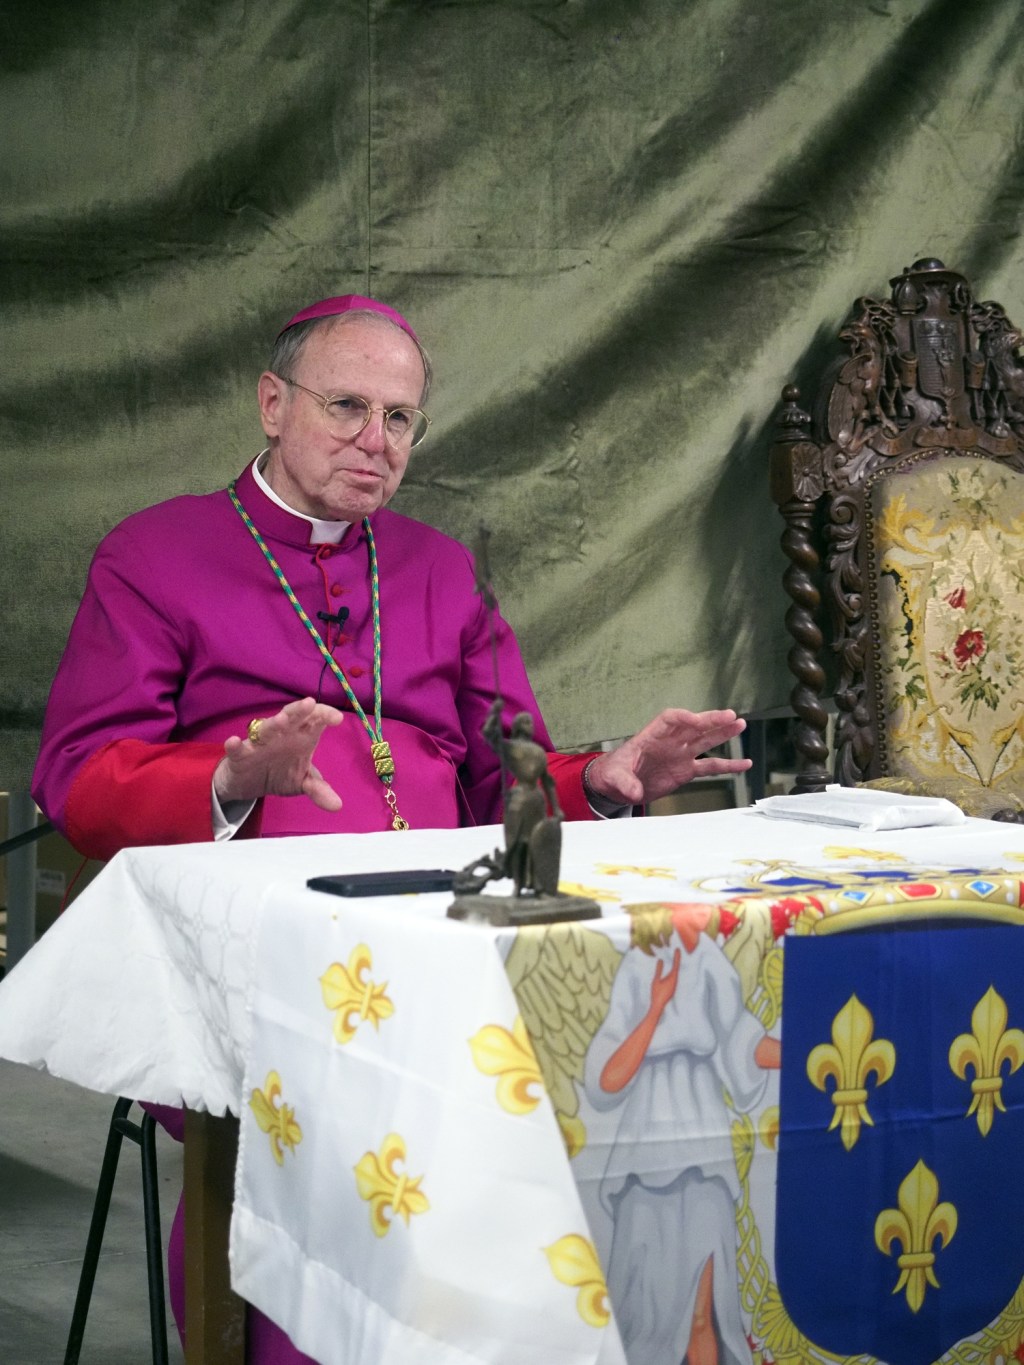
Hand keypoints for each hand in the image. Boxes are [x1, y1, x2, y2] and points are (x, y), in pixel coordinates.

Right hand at [214, 698, 343, 810]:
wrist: (247, 784)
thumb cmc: (279, 773)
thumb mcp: (301, 782)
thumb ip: (319, 790)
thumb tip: (337, 805)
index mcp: (300, 737)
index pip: (313, 720)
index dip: (324, 715)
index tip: (337, 718)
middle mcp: (281, 735)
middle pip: (291, 718)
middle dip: (300, 711)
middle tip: (310, 704)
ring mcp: (259, 743)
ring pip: (265, 729)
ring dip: (273, 724)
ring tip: (282, 720)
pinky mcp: (239, 755)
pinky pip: (236, 749)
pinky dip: (234, 745)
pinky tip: (233, 742)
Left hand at [585, 708, 750, 806]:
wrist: (616, 785)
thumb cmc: (613, 773)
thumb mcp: (614, 777)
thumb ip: (624, 782)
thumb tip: (634, 792)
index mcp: (651, 736)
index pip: (669, 720)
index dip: (683, 718)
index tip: (695, 720)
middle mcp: (669, 742)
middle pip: (693, 726)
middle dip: (710, 720)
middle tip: (730, 716)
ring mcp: (680, 755)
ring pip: (705, 741)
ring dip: (722, 733)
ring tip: (740, 725)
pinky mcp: (686, 770)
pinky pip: (710, 767)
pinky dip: (727, 765)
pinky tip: (745, 764)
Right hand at [649, 950, 680, 1013]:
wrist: (658, 1006)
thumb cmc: (656, 993)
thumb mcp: (656, 980)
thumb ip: (659, 970)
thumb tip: (660, 960)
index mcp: (672, 978)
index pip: (676, 964)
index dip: (677, 956)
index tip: (677, 949)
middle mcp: (675, 981)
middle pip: (677, 967)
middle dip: (677, 959)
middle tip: (677, 950)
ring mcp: (674, 985)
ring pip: (676, 973)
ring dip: (675, 965)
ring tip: (675, 958)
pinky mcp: (672, 988)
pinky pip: (674, 977)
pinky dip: (673, 971)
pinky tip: (671, 971)